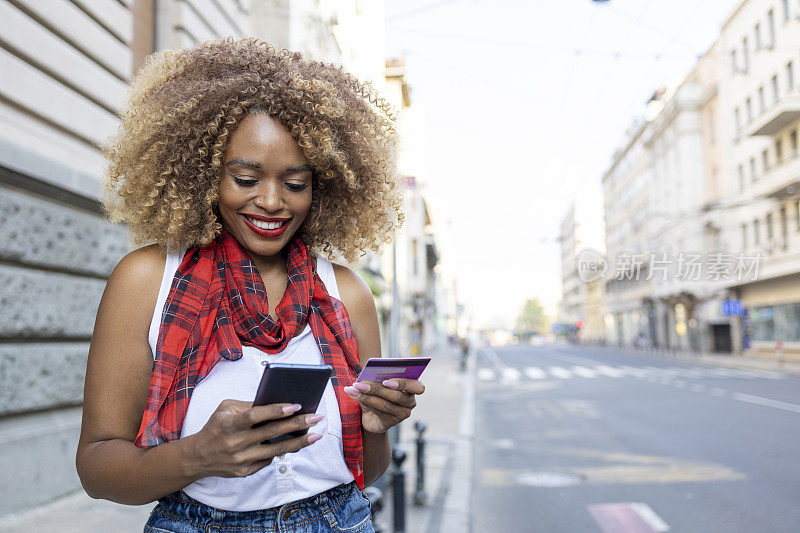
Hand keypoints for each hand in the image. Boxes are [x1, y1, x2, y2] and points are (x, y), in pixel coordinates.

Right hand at [185, 399, 323, 478]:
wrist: (198, 457)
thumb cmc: (215, 427)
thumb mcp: (224, 409)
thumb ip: (247, 405)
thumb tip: (276, 402)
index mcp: (230, 424)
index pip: (256, 416)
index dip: (276, 410)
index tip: (296, 405)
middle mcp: (236, 443)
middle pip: (272, 433)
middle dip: (297, 424)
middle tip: (317, 417)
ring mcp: (241, 460)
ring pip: (276, 450)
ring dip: (299, 442)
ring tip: (316, 434)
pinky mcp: (245, 472)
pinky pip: (269, 460)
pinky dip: (283, 451)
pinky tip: (297, 443)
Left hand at [343, 379, 424, 433]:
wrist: (371, 413)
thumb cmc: (378, 392)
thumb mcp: (380, 382)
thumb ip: (380, 377)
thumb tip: (368, 373)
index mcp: (412, 388)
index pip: (418, 387)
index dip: (403, 384)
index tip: (386, 381)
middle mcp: (410, 403)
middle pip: (397, 396)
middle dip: (376, 389)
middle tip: (360, 383)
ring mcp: (402, 414)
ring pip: (385, 404)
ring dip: (367, 395)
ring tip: (354, 388)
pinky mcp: (390, 423)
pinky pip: (378, 411)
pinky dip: (364, 402)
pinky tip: (354, 395)